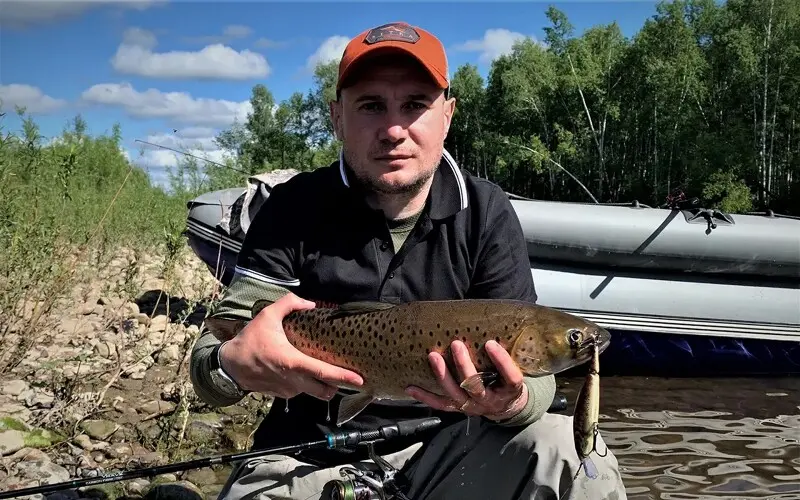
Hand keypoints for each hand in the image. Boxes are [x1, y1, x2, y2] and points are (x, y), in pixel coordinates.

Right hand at [218, 293, 363, 400]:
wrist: (230, 365)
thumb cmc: (250, 340)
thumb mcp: (267, 315)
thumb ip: (290, 303)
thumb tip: (310, 303)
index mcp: (293, 362)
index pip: (324, 373)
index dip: (344, 377)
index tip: (360, 379)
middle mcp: (293, 380)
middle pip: (324, 391)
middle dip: (337, 386)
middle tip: (346, 376)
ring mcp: (288, 390)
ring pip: (313, 392)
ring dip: (321, 385)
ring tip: (323, 371)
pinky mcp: (282, 395)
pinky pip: (300, 391)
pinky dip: (305, 384)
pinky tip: (301, 371)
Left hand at [405, 339, 526, 420]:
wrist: (506, 407)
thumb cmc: (508, 381)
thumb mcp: (515, 369)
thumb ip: (508, 353)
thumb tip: (499, 323)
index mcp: (509, 390)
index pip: (510, 377)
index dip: (501, 362)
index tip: (490, 343)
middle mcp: (490, 400)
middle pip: (475, 385)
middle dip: (464, 365)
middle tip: (456, 344)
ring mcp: (473, 406)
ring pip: (455, 394)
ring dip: (442, 375)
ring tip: (433, 356)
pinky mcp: (459, 408)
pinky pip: (440, 404)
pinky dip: (425, 397)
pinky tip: (411, 387)